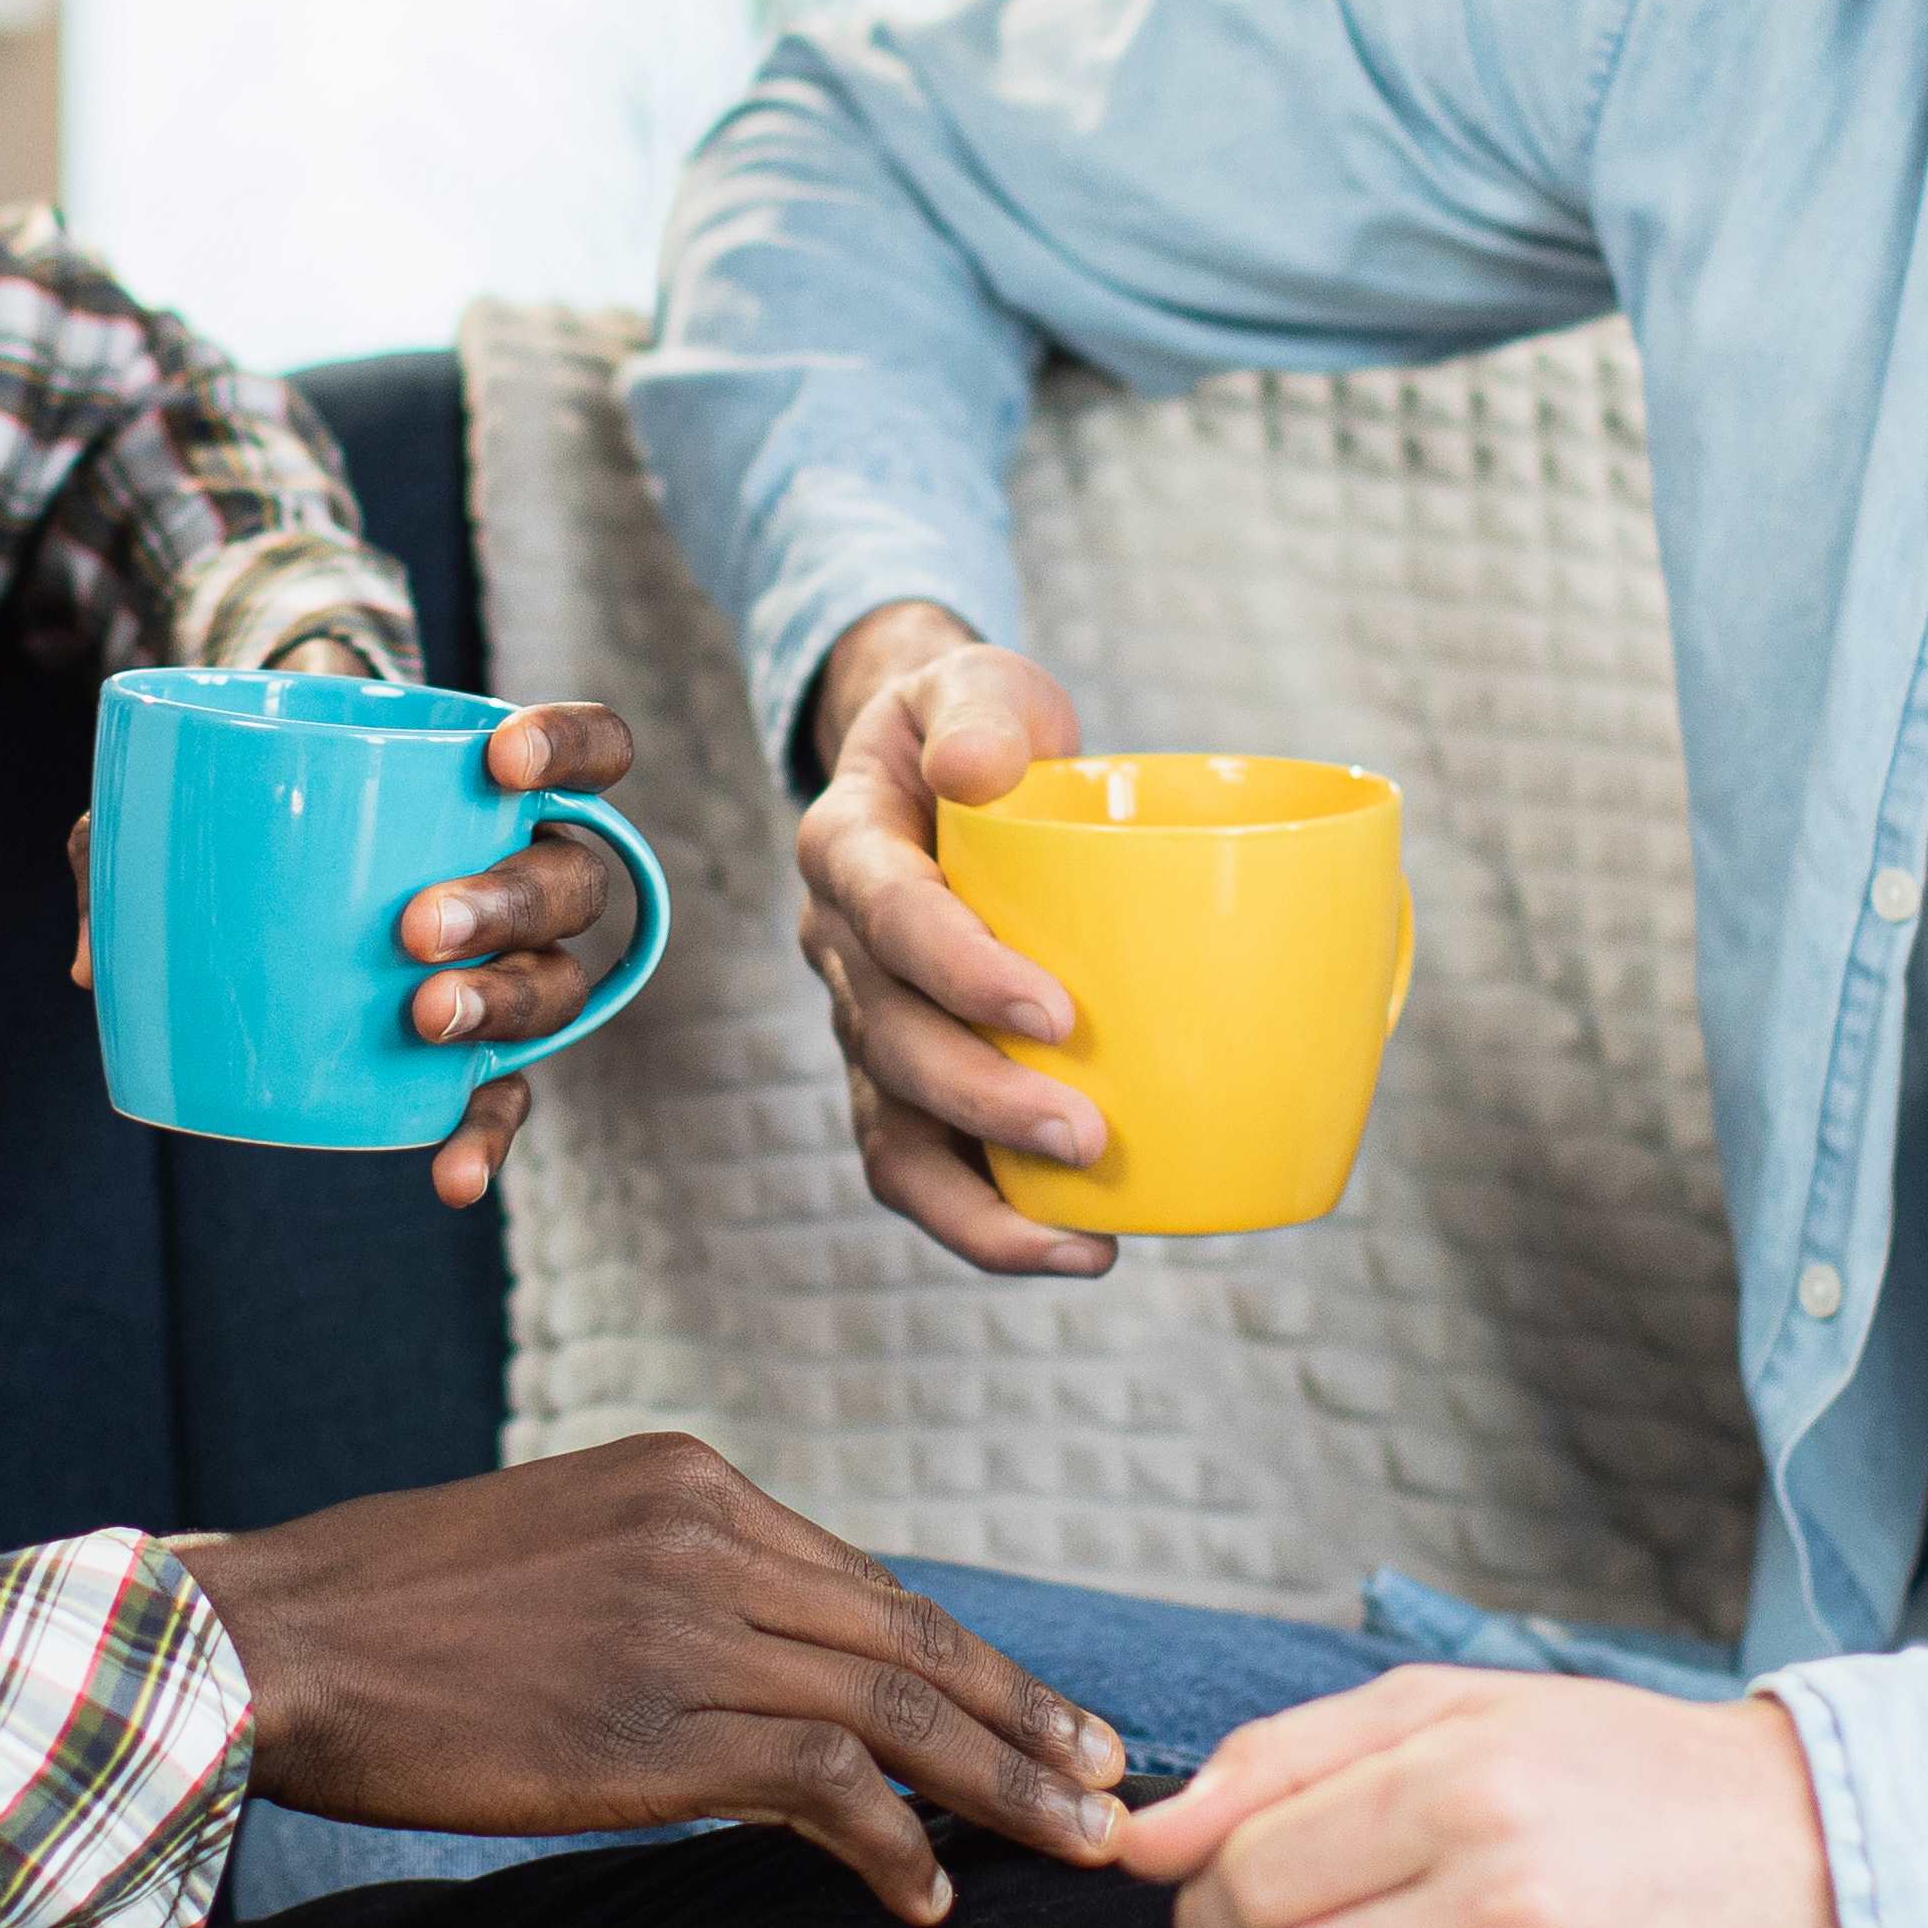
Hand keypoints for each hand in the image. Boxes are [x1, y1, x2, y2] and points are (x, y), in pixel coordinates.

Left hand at [60, 679, 637, 1211]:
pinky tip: (451, 1177)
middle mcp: (530, 873)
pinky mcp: (483, 1048)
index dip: (569, 746)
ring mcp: (517, 965)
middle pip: (570, 883)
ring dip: (502, 1004)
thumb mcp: (183, 800)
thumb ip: (127, 848)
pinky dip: (485, 1136)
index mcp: (492, 786)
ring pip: (557, 984)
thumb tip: (94, 966)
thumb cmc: (251, 812)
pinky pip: (506, 1096)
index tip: (497, 762)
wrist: (279, 863)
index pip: (590, 748)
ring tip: (424, 1018)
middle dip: (505, 905)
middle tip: (416, 928)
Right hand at [173, 1436, 1128, 1925]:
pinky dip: (891, 1841)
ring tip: (1072, 1842)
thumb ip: (674, 1584)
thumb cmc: (392, 1613)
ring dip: (999, 1785)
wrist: (280, 1640)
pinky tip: (922, 1892)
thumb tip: (767, 1673)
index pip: (863, 1582)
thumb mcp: (559, 1548)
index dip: (963, 1660)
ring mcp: (688, 1625)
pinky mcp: (658, 1723)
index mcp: (687, 1480)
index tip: (1034, 1712)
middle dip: (1023, 1715)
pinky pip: (824, 1780)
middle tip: (1108, 1777)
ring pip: (895, 1708)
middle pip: (910, 1637)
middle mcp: (707, 1534)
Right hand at [788, 599, 1114, 1275]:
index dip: (961, 970)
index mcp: (845, 847)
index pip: (888, 914)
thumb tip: (979, 767)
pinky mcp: (905, 1080)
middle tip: (1089, 1135)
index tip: (1057, 1010)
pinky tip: (1080, 1245)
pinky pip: (922, 1169)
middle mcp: (838, 947)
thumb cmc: (980, 728)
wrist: (946, 768)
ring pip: (891, 1132)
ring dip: (980, 1198)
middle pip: (889, 1042)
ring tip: (1083, 1238)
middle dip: (982, 1101)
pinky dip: (987, 1222)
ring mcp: (866, 1024)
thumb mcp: (976, 681)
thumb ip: (982, 707)